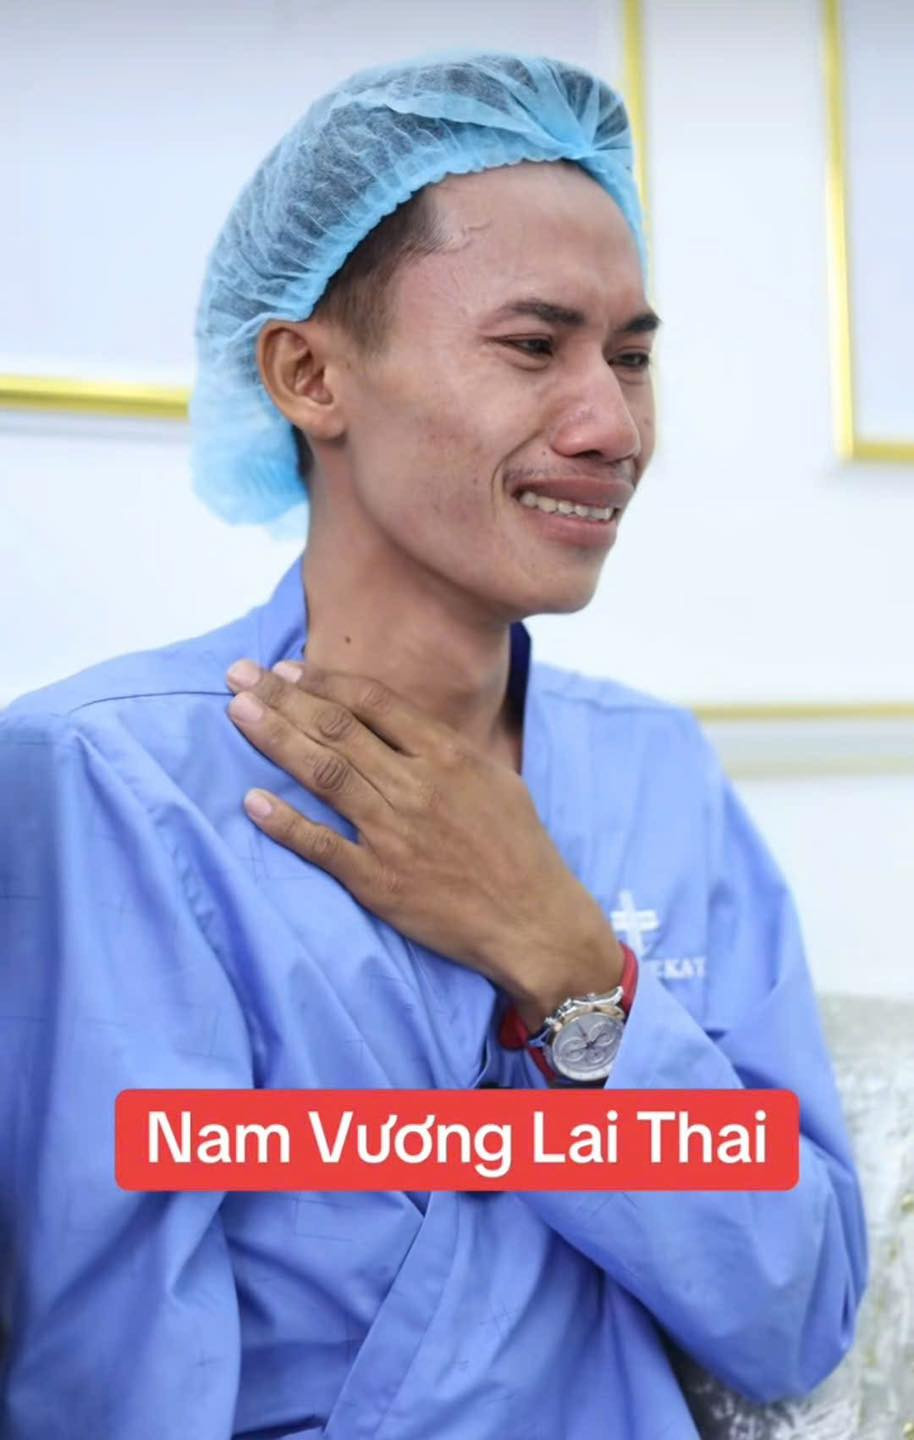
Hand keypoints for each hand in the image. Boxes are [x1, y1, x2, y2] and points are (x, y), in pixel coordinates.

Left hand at [225, 658, 622, 1016]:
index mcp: (447, 755)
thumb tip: (397, 722)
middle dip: (282, 698)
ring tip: (237, 712)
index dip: (322, 682)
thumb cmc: (519, 848)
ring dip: (275, 739)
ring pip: (324, 773)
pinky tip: (252, 801)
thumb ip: (444, 748)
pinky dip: (285, 823)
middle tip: (239, 675)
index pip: (372, 703)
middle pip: (337, 729)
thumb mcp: (495, 779)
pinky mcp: (379, 882)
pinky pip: (323, 846)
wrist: (534, 922)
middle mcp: (416, 786)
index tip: (285, 670)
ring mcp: (395, 834)